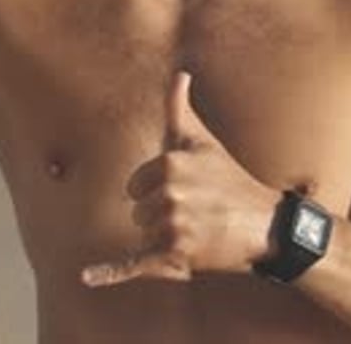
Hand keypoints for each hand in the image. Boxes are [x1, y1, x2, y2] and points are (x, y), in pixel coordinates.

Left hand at [82, 71, 277, 286]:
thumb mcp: (203, 142)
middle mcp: (169, 191)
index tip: (187, 191)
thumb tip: (179, 74)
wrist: (264, 225)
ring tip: (197, 230)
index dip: (157, 191)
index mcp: (170, 162)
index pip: (136, 184)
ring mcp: (172, 223)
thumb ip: (181, 110)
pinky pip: (135, 262)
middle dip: (161, 215)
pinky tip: (86, 277)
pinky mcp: (177, 254)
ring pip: (143, 234)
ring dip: (164, 238)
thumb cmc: (229, 180)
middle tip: (196, 212)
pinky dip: (110, 272)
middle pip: (138, 211)